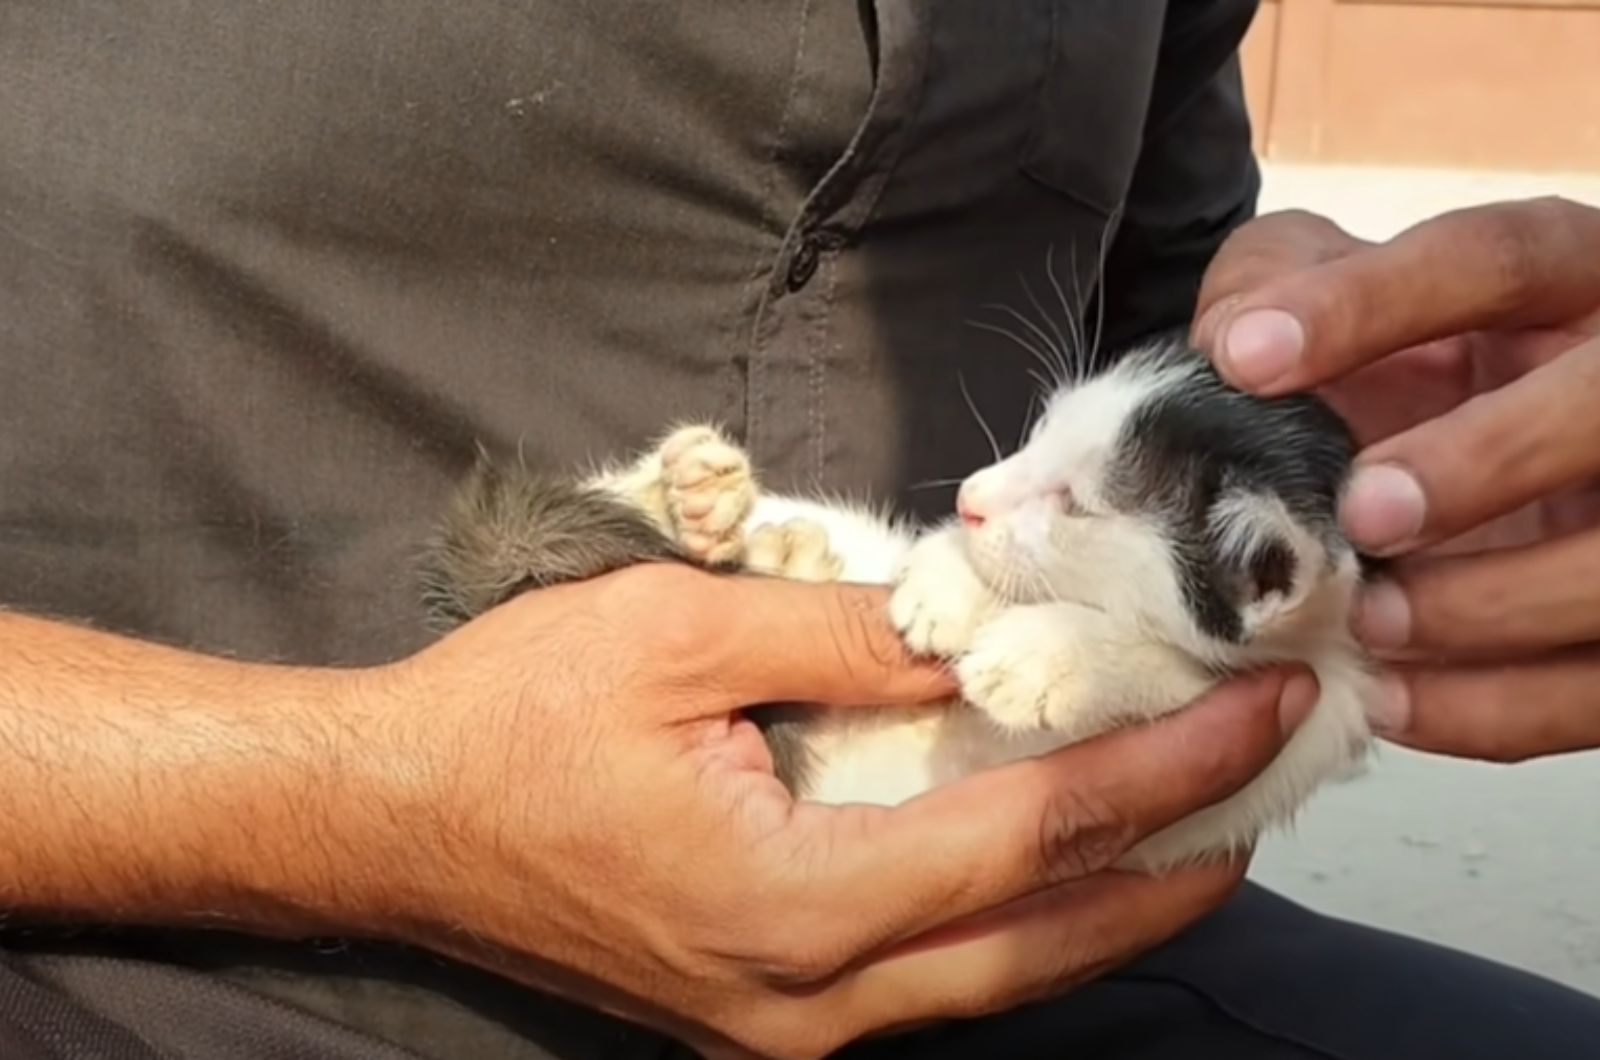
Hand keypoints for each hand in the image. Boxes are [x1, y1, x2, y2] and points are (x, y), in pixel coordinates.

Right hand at [357, 564, 1314, 1058]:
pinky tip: (1049, 870)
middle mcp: (802, 999)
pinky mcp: (756, 1012)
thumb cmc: (513, 717)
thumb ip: (846, 633)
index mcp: (791, 902)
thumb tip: (979, 626)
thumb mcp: (677, 632)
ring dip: (1102, 908)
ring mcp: (778, 1025)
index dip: (1156, 773)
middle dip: (1169, 866)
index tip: (1253, 711)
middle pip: (1038, 945)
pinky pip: (922, 980)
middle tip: (1263, 784)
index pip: (1027, 840)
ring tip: (1191, 832)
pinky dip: (1009, 924)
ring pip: (989, 982)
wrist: (389, 816)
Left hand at [1192, 199, 1599, 761]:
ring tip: (1373, 624)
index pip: (1495, 258)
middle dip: (1488, 459)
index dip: (1371, 303)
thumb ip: (1277, 287)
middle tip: (1363, 513)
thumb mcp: (1336, 300)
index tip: (1243, 358)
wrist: (1472, 477)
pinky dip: (1502, 708)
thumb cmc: (1396, 373)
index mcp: (1562, 277)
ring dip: (1500, 604)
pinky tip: (1394, 700)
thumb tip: (1229, 337)